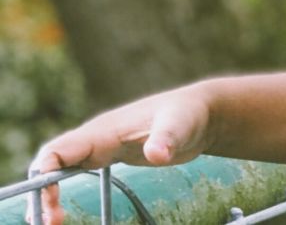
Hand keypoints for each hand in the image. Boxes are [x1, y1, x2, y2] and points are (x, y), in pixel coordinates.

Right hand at [28, 85, 212, 224]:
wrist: (201, 113)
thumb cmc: (187, 115)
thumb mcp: (179, 126)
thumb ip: (166, 139)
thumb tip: (155, 155)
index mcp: (103, 131)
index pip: (58, 150)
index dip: (45, 175)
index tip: (51, 203)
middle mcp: (95, 138)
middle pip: (52, 163)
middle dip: (42, 191)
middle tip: (48, 222)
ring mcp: (101, 147)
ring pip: (60, 169)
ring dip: (49, 194)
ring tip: (50, 222)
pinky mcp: (110, 156)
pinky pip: (75, 172)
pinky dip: (62, 192)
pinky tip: (62, 214)